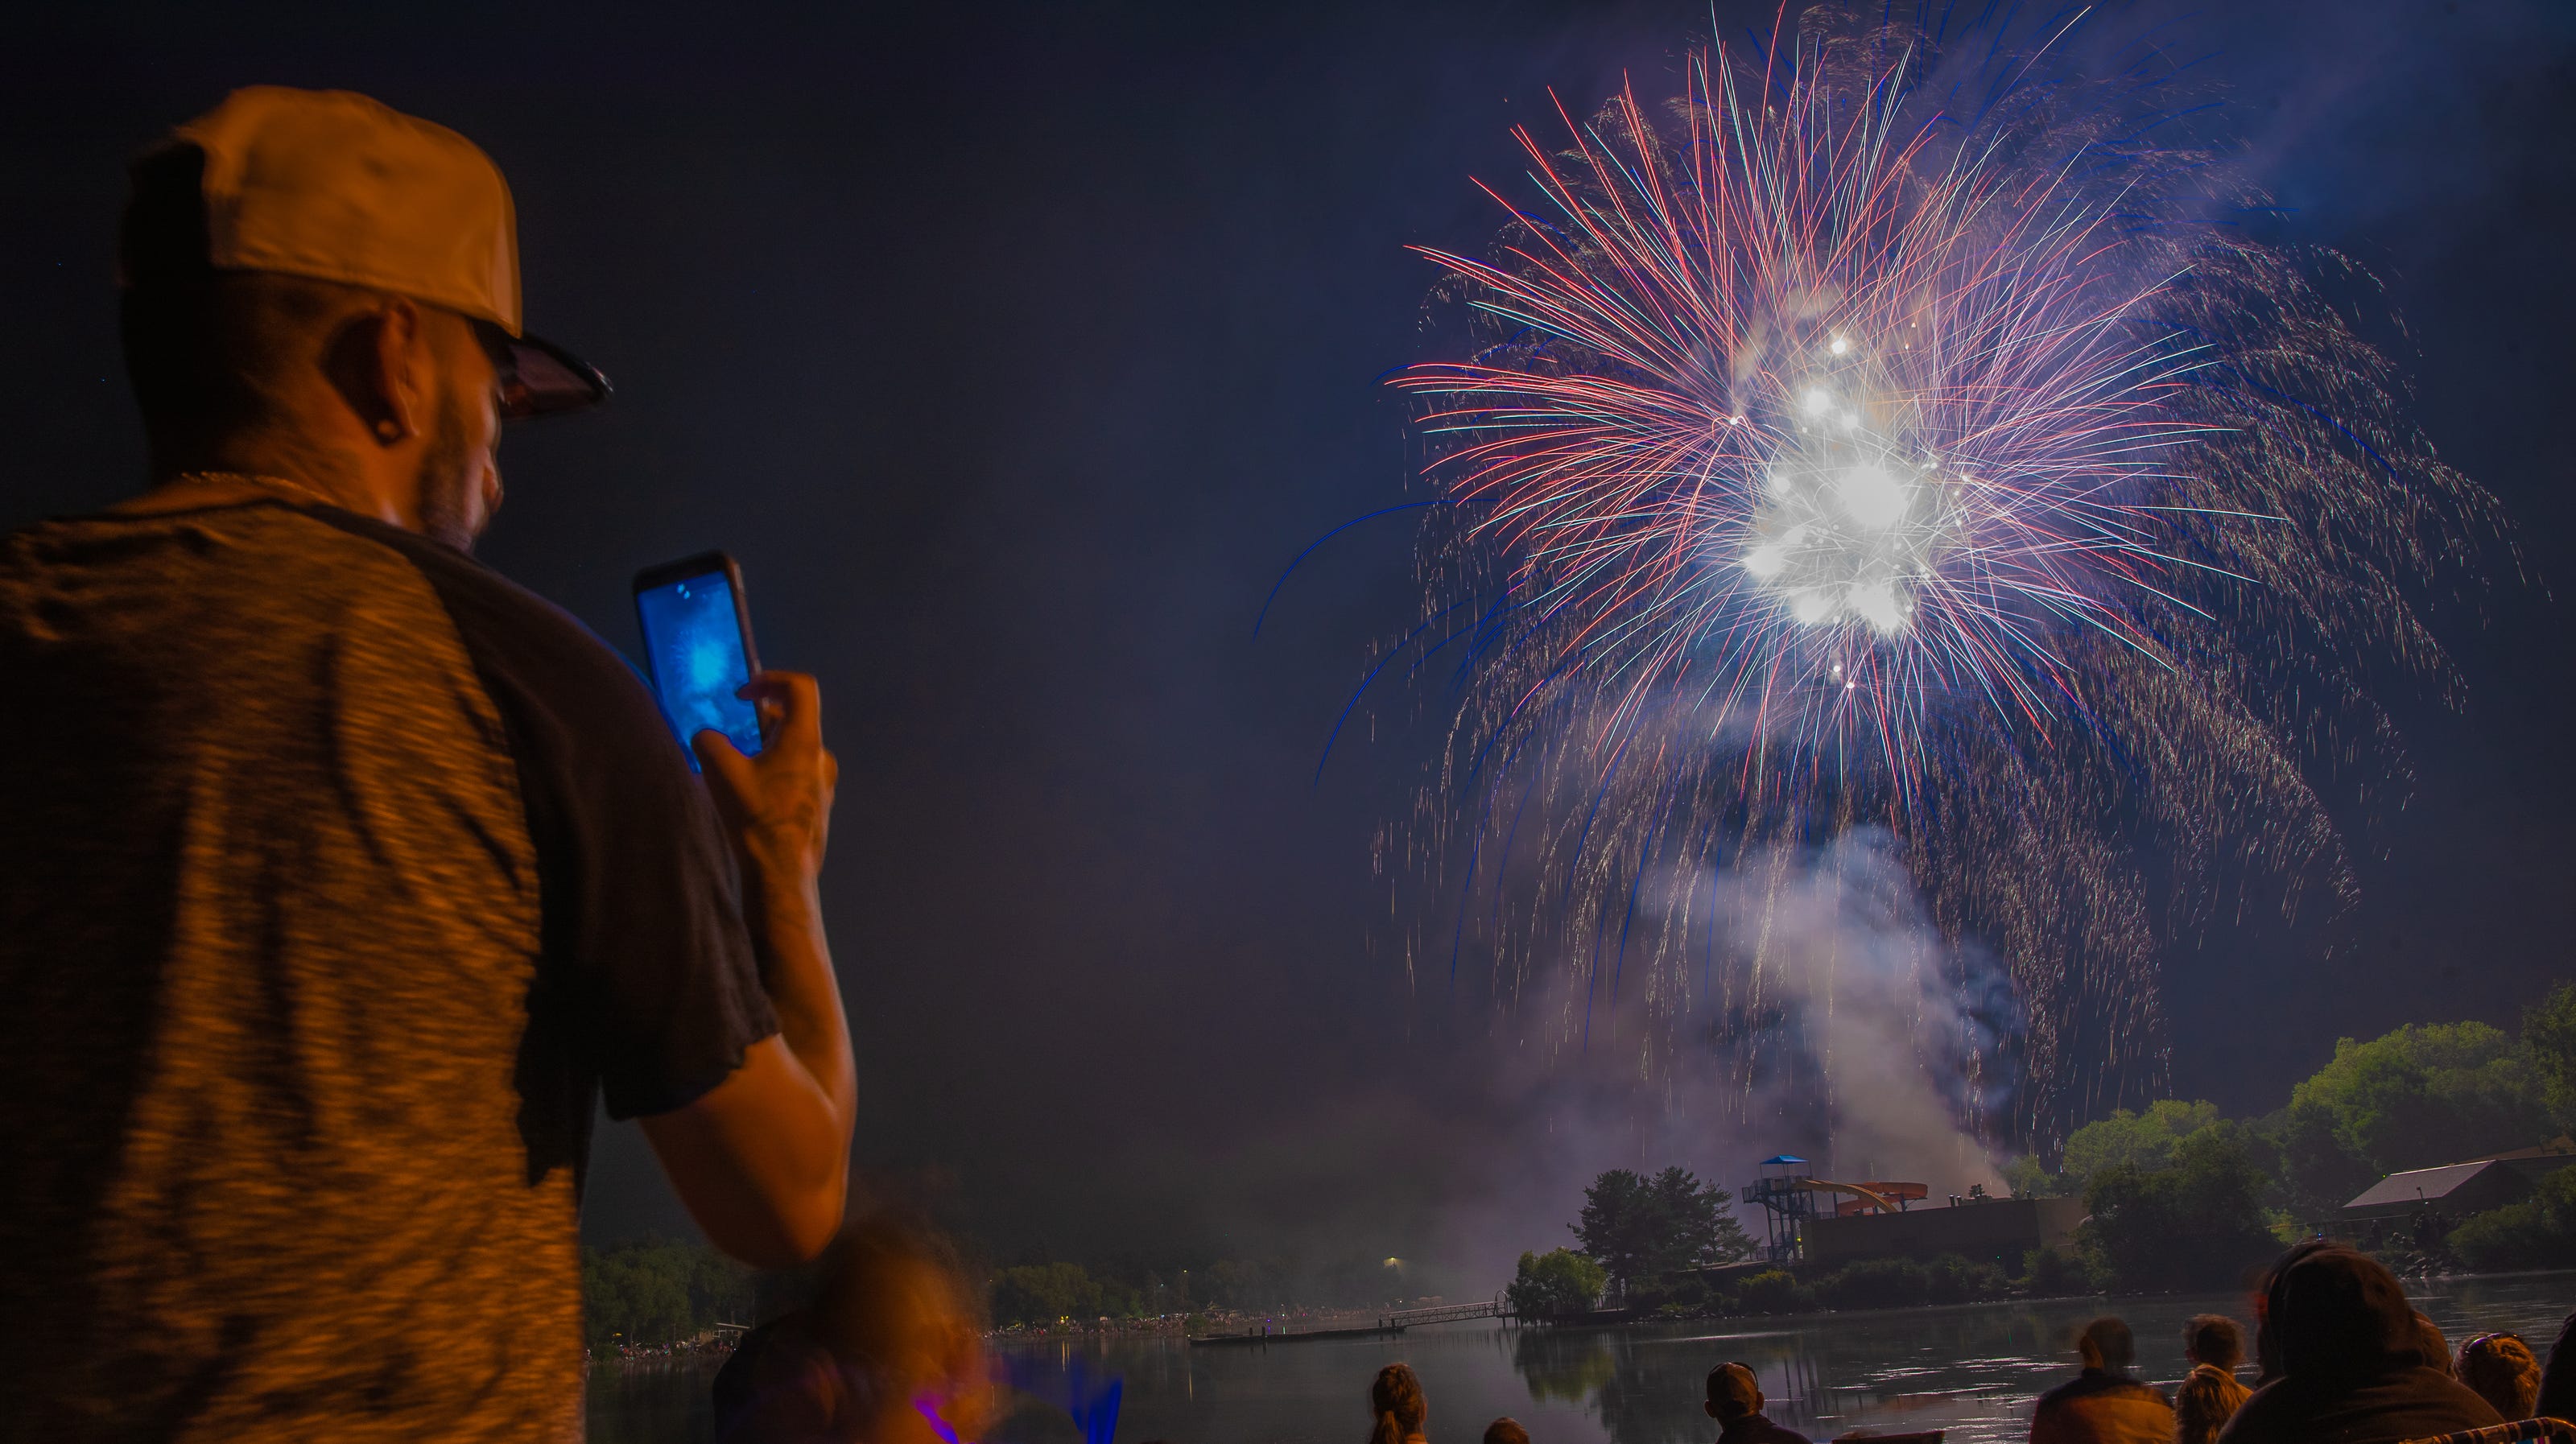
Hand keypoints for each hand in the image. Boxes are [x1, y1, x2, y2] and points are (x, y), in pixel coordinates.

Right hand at [694, 671, 837, 891]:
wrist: (780, 873)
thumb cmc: (755, 819)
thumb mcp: (719, 771)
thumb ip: (708, 740)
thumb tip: (707, 737)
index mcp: (804, 741)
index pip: (801, 688)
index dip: (770, 680)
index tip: (744, 694)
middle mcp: (820, 758)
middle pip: (794, 720)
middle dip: (759, 720)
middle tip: (733, 735)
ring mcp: (823, 784)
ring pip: (794, 750)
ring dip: (765, 749)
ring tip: (737, 768)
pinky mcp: (818, 805)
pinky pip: (796, 775)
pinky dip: (774, 771)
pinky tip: (750, 794)